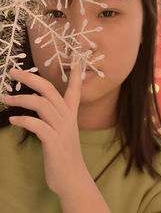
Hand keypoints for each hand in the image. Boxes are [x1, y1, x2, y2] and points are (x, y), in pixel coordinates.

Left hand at [4, 60, 83, 195]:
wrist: (72, 178)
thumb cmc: (64, 153)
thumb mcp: (64, 131)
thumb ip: (54, 116)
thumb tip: (38, 106)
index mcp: (70, 114)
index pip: (74, 90)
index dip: (75, 75)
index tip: (76, 60)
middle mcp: (67, 118)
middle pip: (49, 90)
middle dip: (31, 78)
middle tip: (14, 71)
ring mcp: (61, 129)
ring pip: (41, 104)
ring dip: (21, 99)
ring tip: (6, 98)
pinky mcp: (54, 142)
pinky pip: (37, 125)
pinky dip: (23, 120)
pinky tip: (13, 120)